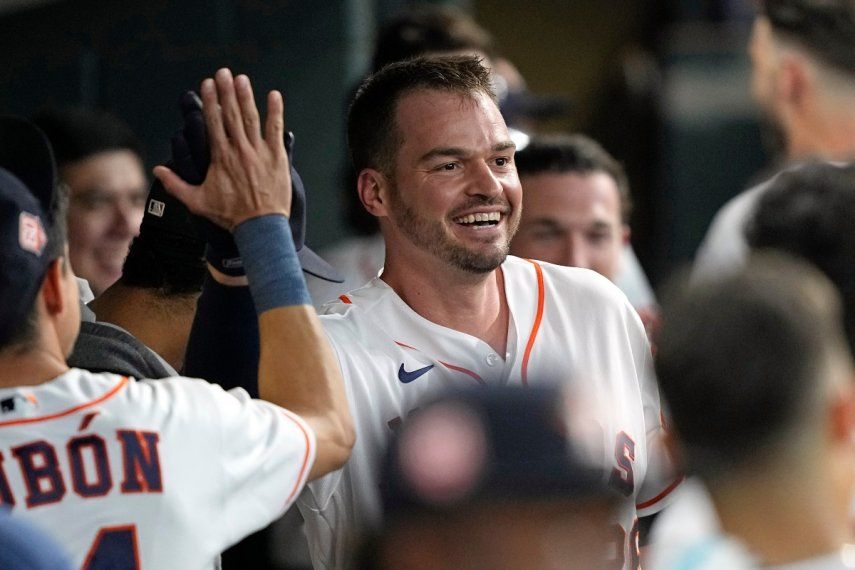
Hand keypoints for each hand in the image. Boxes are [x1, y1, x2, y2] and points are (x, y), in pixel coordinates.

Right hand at [155, 68, 291, 230]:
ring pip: (252, 118)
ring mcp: (259, 152)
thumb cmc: (230, 216)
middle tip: (222, 72)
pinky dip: (276, 112)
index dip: (210, 101)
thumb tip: (157, 171)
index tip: (207, 84)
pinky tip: (274, 95)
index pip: (213, 122)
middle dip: (226, 91)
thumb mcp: (198, 203)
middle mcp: (239, 150)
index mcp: (221, 157)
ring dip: (246, 96)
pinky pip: (276, 130)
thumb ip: (176, 186)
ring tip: (241, 78)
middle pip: (231, 114)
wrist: (260, 227)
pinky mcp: (277, 157)